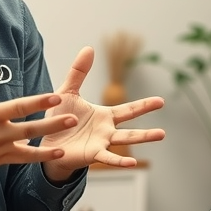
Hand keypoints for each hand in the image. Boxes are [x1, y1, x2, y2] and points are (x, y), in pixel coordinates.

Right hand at [0, 42, 78, 178]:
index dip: (38, 101)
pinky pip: (21, 159)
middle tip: (74, 118)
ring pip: (29, 148)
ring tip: (69, 137)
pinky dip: (38, 157)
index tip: (56, 96)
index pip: (17, 107)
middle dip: (52, 123)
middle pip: (29, 129)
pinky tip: (55, 153)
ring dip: (50, 143)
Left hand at [40, 46, 165, 181]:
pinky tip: (132, 163)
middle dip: (148, 131)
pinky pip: (108, 158)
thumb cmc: (58, 118)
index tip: (161, 101)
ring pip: (125, 141)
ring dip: (142, 139)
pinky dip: (120, 161)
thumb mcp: (68, 92)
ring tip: (159, 136)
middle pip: (131, 129)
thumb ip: (78, 72)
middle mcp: (106, 131)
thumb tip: (89, 48)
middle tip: (164, 132)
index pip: (128, 110)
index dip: (144, 105)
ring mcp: (101, 143)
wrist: (46, 142)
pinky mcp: (91, 154)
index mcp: (104, 116)